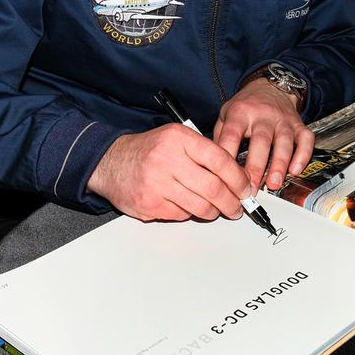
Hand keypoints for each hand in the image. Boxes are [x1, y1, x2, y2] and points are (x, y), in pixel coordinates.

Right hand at [87, 124, 250, 221]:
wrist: (109, 162)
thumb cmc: (148, 151)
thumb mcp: (175, 138)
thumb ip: (203, 153)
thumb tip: (235, 176)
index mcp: (179, 138)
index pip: (219, 159)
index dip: (238, 178)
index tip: (245, 188)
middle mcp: (168, 159)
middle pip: (213, 188)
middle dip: (231, 202)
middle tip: (237, 207)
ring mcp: (157, 183)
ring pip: (200, 207)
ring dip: (213, 212)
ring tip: (216, 209)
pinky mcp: (149, 204)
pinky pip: (182, 215)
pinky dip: (189, 214)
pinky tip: (187, 206)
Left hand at [214, 78, 314, 193]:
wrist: (270, 86)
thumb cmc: (246, 106)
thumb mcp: (225, 114)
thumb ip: (219, 137)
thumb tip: (212, 164)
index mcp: (241, 113)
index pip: (232, 135)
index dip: (227, 156)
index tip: (224, 177)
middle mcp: (263, 116)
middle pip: (260, 141)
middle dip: (255, 167)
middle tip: (250, 188)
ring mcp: (283, 120)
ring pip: (284, 142)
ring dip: (279, 165)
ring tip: (273, 183)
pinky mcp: (298, 125)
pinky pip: (305, 140)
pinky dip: (303, 155)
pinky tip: (296, 170)